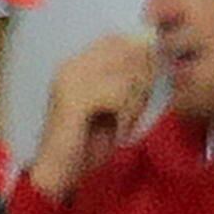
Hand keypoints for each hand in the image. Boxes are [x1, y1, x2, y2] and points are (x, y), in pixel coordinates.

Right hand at [27, 33, 155, 200]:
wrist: (58, 175)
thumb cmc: (88, 142)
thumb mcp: (116, 104)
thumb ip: (131, 78)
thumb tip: (156, 55)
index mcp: (79, 61)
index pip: (121, 39)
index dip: (142, 59)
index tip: (144, 88)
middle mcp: (72, 64)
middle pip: (129, 52)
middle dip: (142, 82)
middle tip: (133, 111)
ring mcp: (70, 79)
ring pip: (129, 74)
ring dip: (136, 104)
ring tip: (124, 124)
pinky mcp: (74, 98)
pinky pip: (120, 95)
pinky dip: (127, 116)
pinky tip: (119, 132)